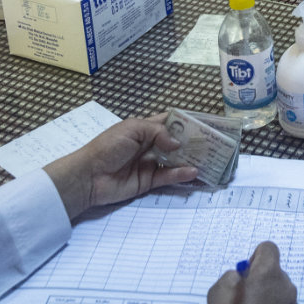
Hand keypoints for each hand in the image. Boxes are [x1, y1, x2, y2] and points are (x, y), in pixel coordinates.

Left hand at [44, 114, 198, 220]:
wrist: (89, 175)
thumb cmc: (108, 146)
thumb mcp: (132, 129)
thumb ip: (157, 133)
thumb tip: (178, 143)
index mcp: (144, 128)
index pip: (169, 122)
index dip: (185, 121)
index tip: (205, 122)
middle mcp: (150, 145)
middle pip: (176, 142)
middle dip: (193, 142)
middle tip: (214, 142)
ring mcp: (150, 164)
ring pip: (175, 160)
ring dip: (190, 159)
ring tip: (210, 159)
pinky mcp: (149, 182)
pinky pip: (168, 177)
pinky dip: (181, 174)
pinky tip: (194, 172)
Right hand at [208, 241, 296, 303]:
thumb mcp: (217, 294)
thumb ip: (228, 278)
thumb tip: (237, 275)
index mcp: (267, 273)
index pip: (268, 248)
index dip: (255, 258)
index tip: (245, 273)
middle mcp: (285, 284)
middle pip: (273, 271)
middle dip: (260, 280)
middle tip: (244, 294)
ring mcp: (292, 300)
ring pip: (278, 289)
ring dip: (266, 294)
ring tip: (249, 303)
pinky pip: (282, 301)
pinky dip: (272, 303)